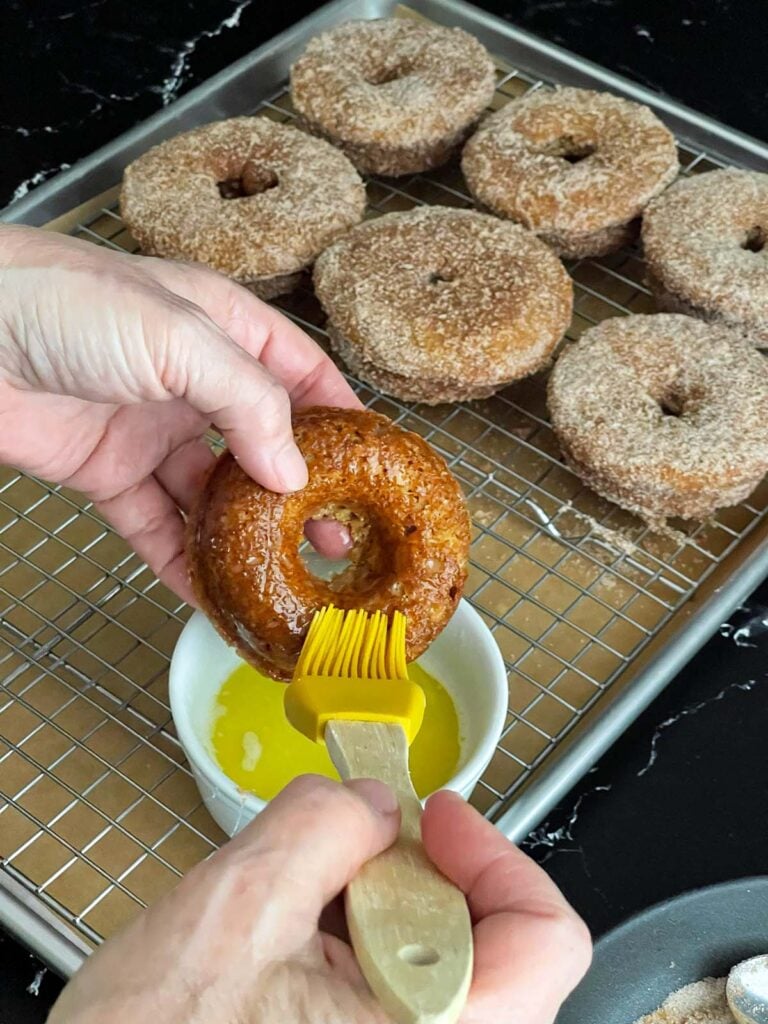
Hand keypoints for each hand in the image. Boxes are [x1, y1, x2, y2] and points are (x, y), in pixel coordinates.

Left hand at [0, 226, 358, 602]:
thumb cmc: (62, 302)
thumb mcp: (176, 336)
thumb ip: (247, 401)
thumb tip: (292, 471)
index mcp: (220, 330)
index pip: (299, 372)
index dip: (337, 415)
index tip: (372, 463)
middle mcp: (192, 381)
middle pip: (262, 442)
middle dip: (300, 489)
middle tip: (334, 536)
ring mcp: (150, 430)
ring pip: (212, 493)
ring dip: (246, 535)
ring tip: (285, 574)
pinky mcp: (108, 474)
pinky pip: (157, 526)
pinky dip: (183, 563)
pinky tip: (214, 594)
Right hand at [49, 776, 590, 1023]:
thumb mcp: (239, 909)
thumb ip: (323, 825)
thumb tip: (369, 800)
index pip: (546, 937)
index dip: (493, 855)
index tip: (433, 817)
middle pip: (486, 944)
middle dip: (411, 876)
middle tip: (350, 850)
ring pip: (434, 973)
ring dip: (375, 915)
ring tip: (298, 907)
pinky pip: (394, 1004)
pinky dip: (352, 958)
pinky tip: (288, 950)